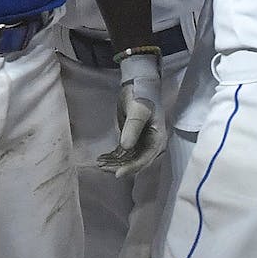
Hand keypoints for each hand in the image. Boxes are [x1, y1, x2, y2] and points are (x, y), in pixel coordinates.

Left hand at [98, 52, 165, 176]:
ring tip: (99, 163)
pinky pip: (123, 153)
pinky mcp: (132, 139)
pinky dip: (113, 157)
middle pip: (136, 162)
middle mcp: (151, 144)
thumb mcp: (138, 110)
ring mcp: (141, 143)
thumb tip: (125, 147)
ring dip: (114, 163)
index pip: (144, 159)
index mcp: (157, 139)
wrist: (138, 83)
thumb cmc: (141, 95)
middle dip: (120, 167)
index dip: (131, 168)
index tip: (117, 174)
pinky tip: (101, 158)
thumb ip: (132, 128)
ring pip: (128, 159)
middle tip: (102, 168)